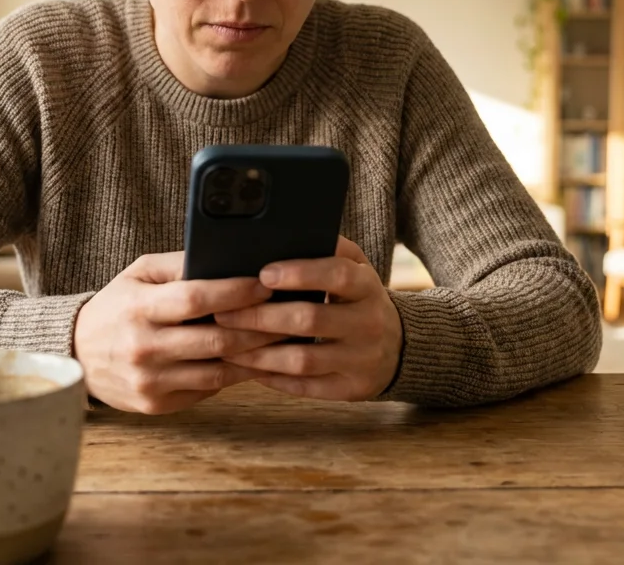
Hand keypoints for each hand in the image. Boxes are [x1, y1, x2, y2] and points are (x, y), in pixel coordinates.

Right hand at [73, 252, 286, 413]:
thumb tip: (228, 260)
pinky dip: (233, 376)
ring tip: (282, 341)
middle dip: (258, 327)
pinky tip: (254, 362)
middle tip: (289, 315)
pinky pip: (207, 390)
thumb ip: (179, 266)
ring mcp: (150, 381)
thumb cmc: (117, 308)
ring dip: (254, 357)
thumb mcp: (138, 275)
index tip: (265, 285)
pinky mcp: (157, 405)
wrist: (77, 356)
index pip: (195, 299)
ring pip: (217, 371)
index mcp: (138, 308)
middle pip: (215, 339)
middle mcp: (143, 348)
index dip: (235, 292)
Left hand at [215, 237, 403, 400]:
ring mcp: (361, 360)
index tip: (263, 274)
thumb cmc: (360, 301)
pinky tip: (248, 368)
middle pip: (310, 320)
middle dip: (261, 317)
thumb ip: (330, 249)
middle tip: (224, 313)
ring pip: (302, 360)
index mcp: (368, 287)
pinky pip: (305, 388)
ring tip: (226, 344)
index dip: (300, 274)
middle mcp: (368, 324)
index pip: (337, 276)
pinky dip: (273, 379)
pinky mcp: (351, 389)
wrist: (399, 348)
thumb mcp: (357, 270)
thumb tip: (286, 234)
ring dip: (259, 353)